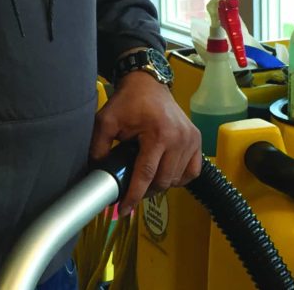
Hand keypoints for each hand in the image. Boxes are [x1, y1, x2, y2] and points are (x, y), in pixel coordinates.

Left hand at [89, 72, 201, 213]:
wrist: (148, 83)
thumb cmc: (128, 101)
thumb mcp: (106, 121)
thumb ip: (99, 148)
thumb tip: (97, 174)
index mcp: (158, 134)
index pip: (146, 175)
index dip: (133, 196)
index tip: (123, 210)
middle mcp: (179, 138)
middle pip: (163, 182)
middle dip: (146, 191)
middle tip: (132, 188)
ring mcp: (191, 140)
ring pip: (177, 180)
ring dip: (161, 184)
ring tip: (146, 176)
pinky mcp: (196, 140)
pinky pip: (191, 172)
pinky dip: (178, 177)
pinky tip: (165, 171)